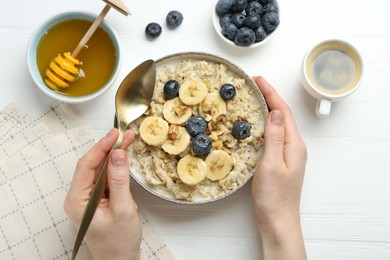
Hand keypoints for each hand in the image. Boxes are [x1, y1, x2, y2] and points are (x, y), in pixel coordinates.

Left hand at [64, 128, 140, 259]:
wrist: (119, 259)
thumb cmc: (118, 241)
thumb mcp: (122, 210)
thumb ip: (119, 181)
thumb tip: (118, 155)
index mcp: (77, 200)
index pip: (86, 166)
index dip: (101, 148)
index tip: (114, 135)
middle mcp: (79, 197)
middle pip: (92, 165)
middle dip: (108, 148)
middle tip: (123, 134)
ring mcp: (88, 197)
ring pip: (100, 169)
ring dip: (113, 155)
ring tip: (127, 140)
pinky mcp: (98, 198)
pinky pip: (105, 177)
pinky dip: (116, 166)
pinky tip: (124, 157)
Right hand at [251, 76, 306, 259]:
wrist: (277, 221)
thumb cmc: (274, 197)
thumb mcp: (271, 164)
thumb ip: (275, 137)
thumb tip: (276, 111)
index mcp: (294, 145)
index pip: (284, 112)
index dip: (271, 93)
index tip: (258, 80)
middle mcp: (294, 147)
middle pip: (282, 115)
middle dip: (269, 97)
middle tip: (253, 85)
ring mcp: (288, 154)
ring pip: (277, 124)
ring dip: (266, 109)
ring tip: (252, 98)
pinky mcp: (280, 161)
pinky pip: (273, 135)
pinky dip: (263, 124)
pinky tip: (254, 124)